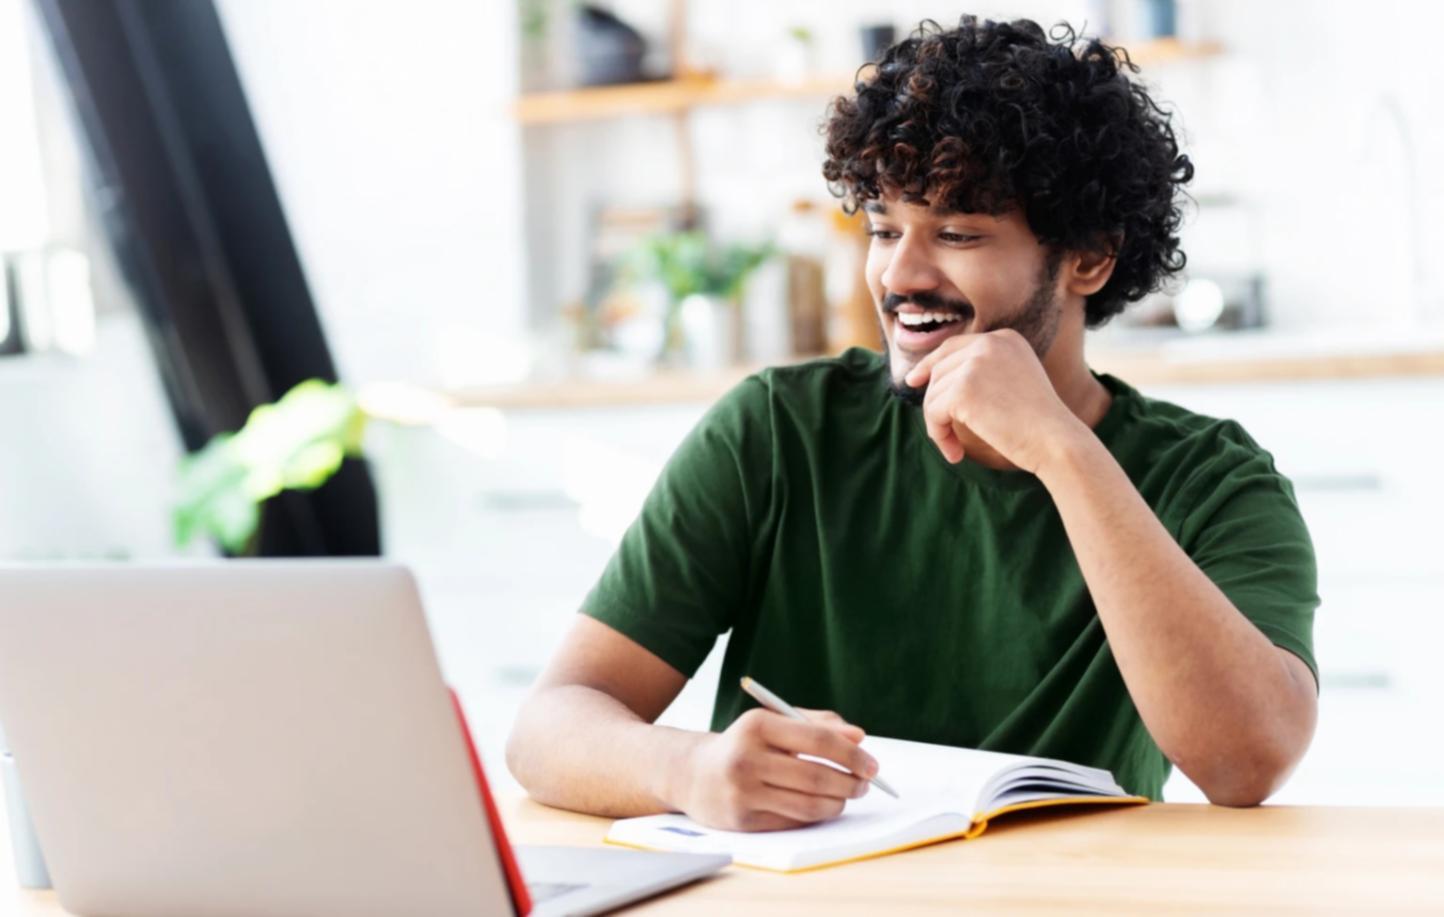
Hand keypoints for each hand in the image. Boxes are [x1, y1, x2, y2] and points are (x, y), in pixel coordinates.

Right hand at [676, 708, 875, 831]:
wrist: (693, 774)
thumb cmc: (745, 745)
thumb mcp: (773, 723)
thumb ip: (817, 724)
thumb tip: (859, 737)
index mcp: (756, 725)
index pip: (817, 740)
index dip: (851, 754)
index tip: (871, 763)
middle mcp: (746, 759)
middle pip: (816, 777)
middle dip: (850, 782)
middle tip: (865, 783)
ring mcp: (742, 793)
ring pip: (808, 805)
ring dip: (837, 803)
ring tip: (847, 795)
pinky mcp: (743, 821)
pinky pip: (793, 821)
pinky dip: (815, 815)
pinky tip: (821, 806)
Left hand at [903, 329, 1082, 473]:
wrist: (1056, 441)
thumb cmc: (1038, 424)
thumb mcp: (1014, 383)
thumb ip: (982, 373)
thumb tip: (931, 375)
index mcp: (1005, 338)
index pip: (955, 346)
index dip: (931, 364)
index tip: (915, 381)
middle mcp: (990, 343)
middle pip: (940, 370)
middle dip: (937, 404)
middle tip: (946, 436)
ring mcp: (975, 363)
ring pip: (933, 393)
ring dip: (939, 425)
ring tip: (956, 449)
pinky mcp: (962, 388)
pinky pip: (933, 412)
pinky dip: (939, 435)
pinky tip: (955, 453)